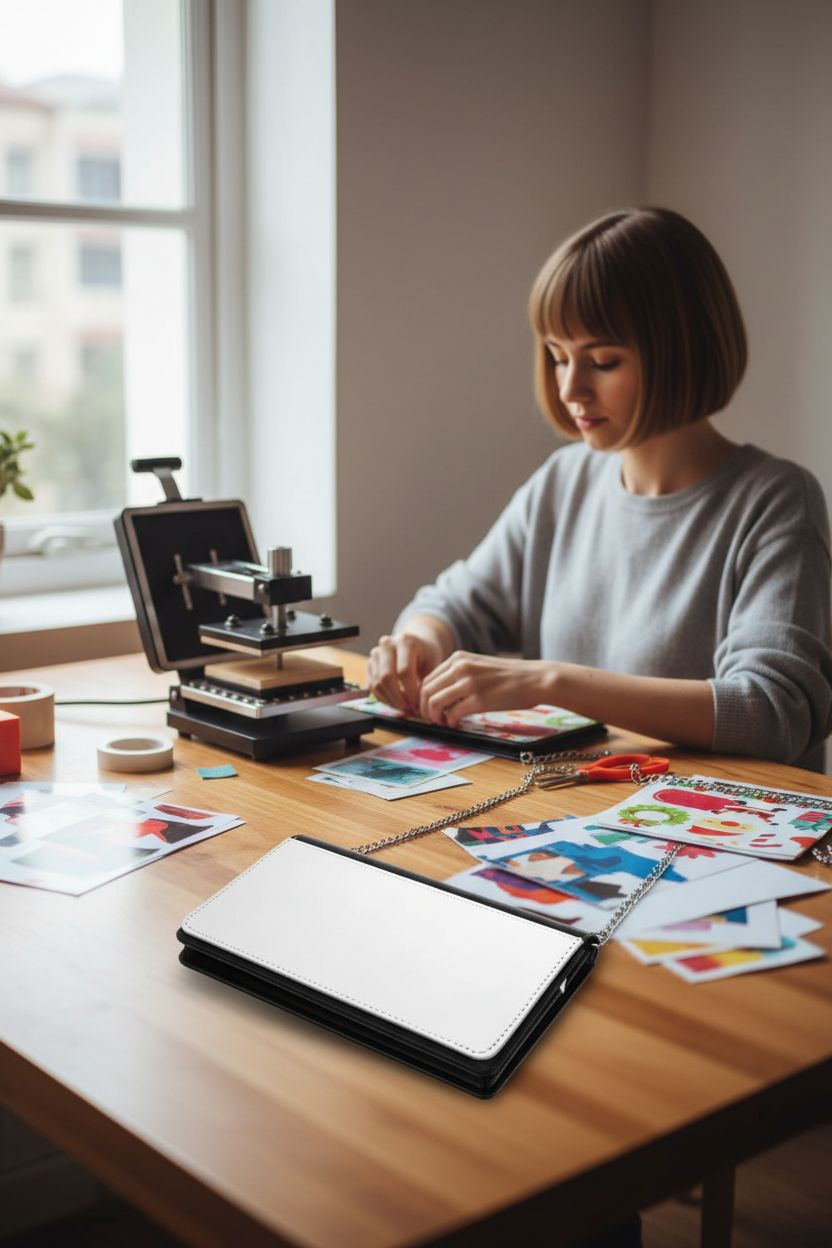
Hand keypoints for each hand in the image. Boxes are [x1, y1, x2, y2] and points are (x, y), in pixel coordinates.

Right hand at [367, 632, 445, 713]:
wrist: (415, 645)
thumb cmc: (426, 655)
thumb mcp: (433, 664)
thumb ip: (427, 682)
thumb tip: (420, 706)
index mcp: (406, 641)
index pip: (404, 671)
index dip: (410, 692)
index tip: (417, 705)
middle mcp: (387, 644)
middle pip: (386, 677)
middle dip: (398, 698)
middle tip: (408, 709)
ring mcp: (376, 653)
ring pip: (377, 683)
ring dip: (389, 700)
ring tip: (403, 708)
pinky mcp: (369, 663)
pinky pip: (371, 686)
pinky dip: (382, 698)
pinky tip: (394, 702)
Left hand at [418, 652, 555, 725]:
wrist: (535, 679)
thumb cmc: (509, 677)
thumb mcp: (478, 667)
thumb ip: (458, 675)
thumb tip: (438, 695)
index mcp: (458, 658)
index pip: (427, 679)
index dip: (423, 698)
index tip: (429, 710)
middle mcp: (460, 667)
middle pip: (425, 691)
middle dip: (424, 710)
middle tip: (433, 720)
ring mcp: (469, 683)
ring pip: (433, 703)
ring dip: (434, 718)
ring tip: (444, 723)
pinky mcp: (478, 700)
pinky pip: (451, 714)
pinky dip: (450, 722)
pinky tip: (457, 724)